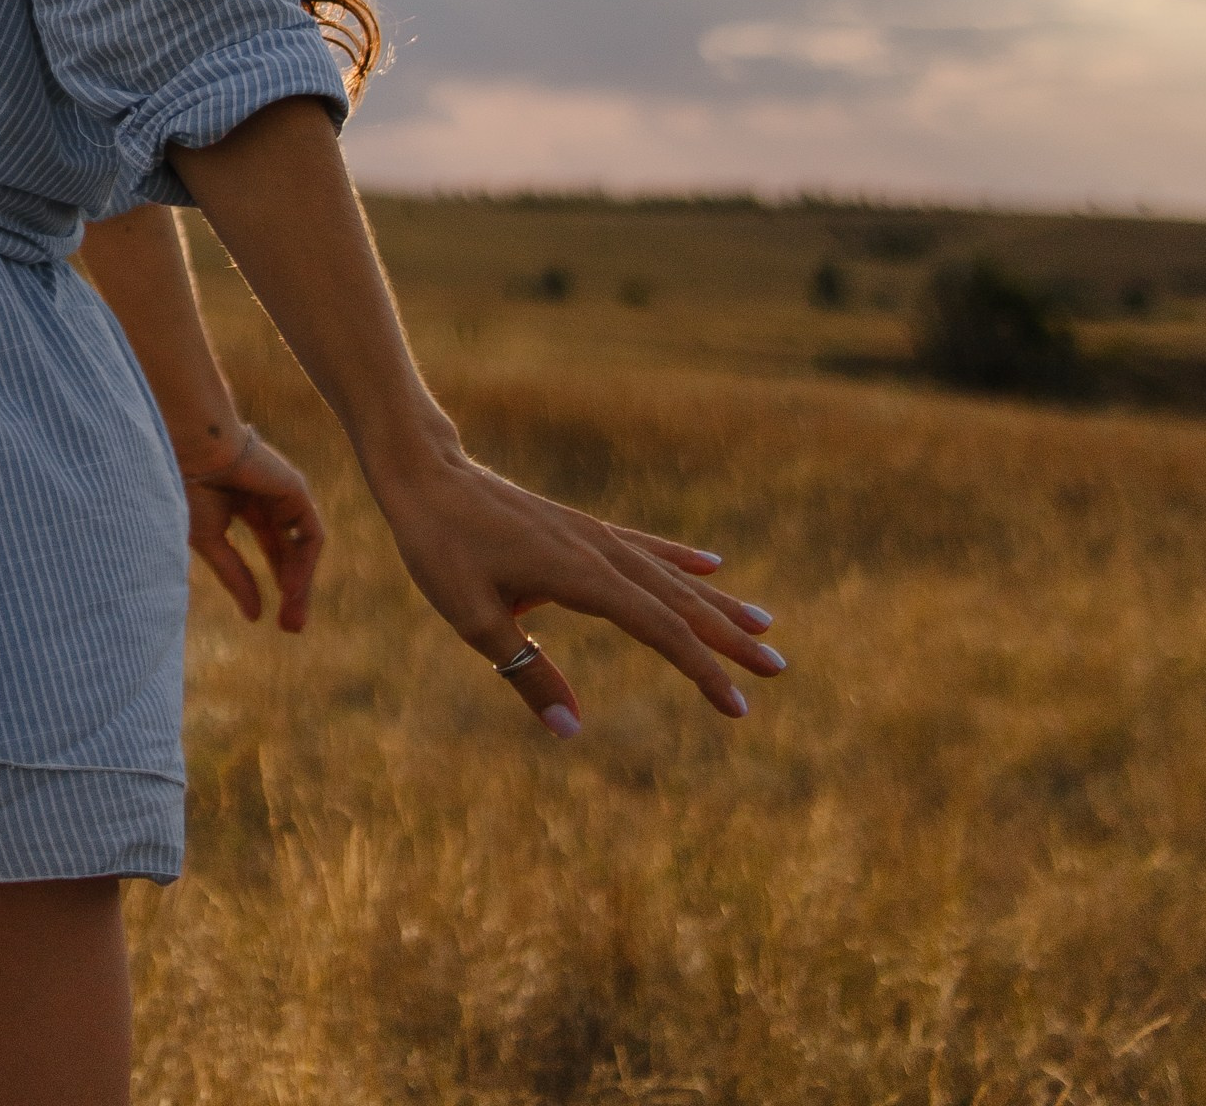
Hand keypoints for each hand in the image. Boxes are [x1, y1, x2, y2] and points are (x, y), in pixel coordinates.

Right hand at [180, 422, 325, 631]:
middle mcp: (269, 498)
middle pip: (290, 552)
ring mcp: (284, 493)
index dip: (272, 582)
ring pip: (302, 547)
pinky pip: (309, 535)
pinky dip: (304, 564)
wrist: (194, 449)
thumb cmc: (191, 487)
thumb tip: (256, 616)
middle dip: (293, 591)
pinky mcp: (296, 490)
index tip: (268, 621)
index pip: (271, 549)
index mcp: (244, 503)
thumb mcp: (210, 540)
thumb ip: (235, 575)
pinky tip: (290, 589)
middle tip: (291, 628)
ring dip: (301, 585)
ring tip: (292, 619)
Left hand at [375, 439, 783, 740]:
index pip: (659, 630)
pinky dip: (680, 557)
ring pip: (668, 574)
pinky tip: (711, 563)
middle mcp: (598, 552)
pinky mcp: (578, 527)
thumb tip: (572, 730)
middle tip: (779, 667)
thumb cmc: (442, 547)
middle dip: (729, 636)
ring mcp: (592, 535)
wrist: (425, 475)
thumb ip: (526, 673)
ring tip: (763, 622)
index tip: (738, 705)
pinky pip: (644, 546)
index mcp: (579, 577)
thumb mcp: (474, 619)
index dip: (702, 669)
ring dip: (716, 601)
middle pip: (678, 600)